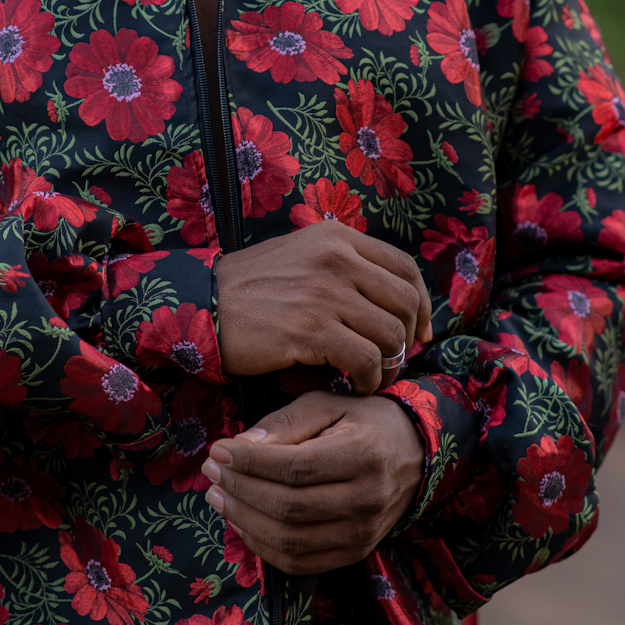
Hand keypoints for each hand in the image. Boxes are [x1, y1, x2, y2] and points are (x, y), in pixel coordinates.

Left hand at [201, 391, 424, 574]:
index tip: (218, 450)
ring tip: (218, 495)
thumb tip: (238, 447)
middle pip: (289, 507)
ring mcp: (362, 533)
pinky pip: (299, 562)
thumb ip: (284, 424)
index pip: (295, 468)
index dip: (250, 462)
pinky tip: (242, 522)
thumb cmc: (363, 421)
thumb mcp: (327, 405)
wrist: (413, 454)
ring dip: (244, 520)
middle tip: (211, 471)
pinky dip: (263, 546)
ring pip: (290, 540)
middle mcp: (367, 499)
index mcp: (363, 454)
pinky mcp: (354, 553)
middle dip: (240, 490)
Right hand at [215, 223, 431, 394]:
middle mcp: (337, 259)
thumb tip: (387, 297)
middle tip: (397, 360)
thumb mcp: (299, 255)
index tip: (420, 330)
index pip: (404, 267)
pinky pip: (365, 360)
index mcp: (337, 238)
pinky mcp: (311, 330)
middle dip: (409, 338)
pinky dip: (369, 380)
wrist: (203, 304)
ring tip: (374, 378)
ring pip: (390, 335)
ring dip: (390, 364)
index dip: (421, 302)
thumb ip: (342, 265)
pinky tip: (356, 386)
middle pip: (404, 302)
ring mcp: (325, 293)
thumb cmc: (249, 287)